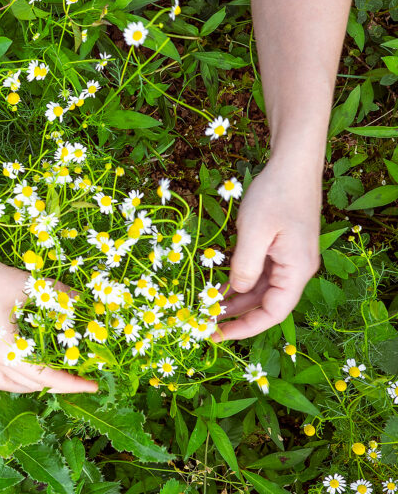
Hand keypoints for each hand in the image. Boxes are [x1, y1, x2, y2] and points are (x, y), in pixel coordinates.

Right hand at [0, 236, 97, 393]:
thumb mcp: (26, 285)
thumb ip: (58, 295)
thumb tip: (85, 303)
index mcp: (4, 350)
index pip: (45, 376)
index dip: (72, 382)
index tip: (93, 383)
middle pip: (29, 384)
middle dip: (57, 385)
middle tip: (80, 378)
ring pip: (9, 383)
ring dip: (34, 385)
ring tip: (53, 377)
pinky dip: (14, 376)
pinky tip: (23, 364)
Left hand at [213, 155, 321, 341]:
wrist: (292, 165)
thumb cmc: (275, 194)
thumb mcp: (254, 231)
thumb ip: (244, 265)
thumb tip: (236, 292)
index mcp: (297, 271)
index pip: (274, 313)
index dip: (246, 328)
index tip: (218, 335)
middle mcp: (296, 270)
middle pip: (267, 305)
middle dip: (236, 316)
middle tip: (204, 324)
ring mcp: (288, 259)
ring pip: (261, 290)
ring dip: (236, 301)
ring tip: (207, 308)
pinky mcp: (280, 248)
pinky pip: (259, 274)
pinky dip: (239, 282)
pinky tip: (218, 286)